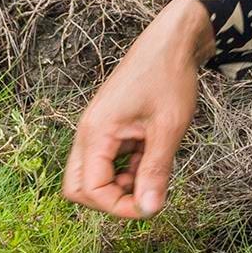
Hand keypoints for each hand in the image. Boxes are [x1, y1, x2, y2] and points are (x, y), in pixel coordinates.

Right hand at [62, 0, 217, 219]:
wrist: (172, 42)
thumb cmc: (169, 77)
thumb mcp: (168, 129)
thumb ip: (155, 171)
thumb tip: (149, 210)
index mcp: (96, 133)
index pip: (89, 190)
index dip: (119, 207)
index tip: (151, 206)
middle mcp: (88, 133)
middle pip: (79, 187)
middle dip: (111, 200)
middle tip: (145, 194)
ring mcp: (97, 131)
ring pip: (94, 176)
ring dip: (121, 185)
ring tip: (153, 170)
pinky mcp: (109, 128)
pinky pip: (108, 162)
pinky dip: (128, 169)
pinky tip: (152, 157)